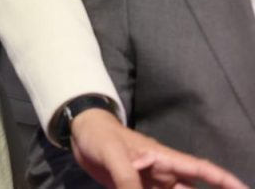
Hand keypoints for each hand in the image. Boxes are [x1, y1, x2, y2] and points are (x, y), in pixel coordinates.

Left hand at [70, 108, 247, 188]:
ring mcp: (150, 182)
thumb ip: (126, 179)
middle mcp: (163, 173)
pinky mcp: (134, 188)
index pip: (201, 169)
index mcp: (164, 158)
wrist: (80, 135)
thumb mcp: (113, 155)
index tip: (244, 188)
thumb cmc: (100, 136)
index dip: (223, 180)